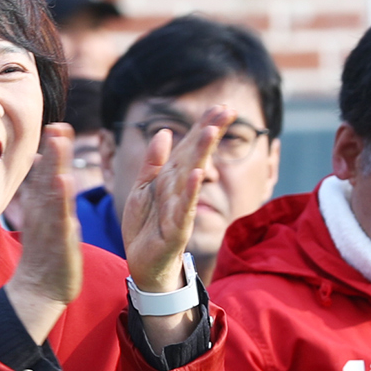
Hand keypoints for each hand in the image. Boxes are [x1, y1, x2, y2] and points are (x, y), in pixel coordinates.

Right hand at [5, 124, 80, 343]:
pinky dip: (60, 200)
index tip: (57, 126)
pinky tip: (63, 182)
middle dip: (54, 151)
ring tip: (58, 144)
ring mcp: (50, 226)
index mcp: (43, 207)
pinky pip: (59, 218)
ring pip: (52, 193)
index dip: (53, 149)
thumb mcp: (44, 217)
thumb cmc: (44, 254)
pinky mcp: (59, 242)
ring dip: (55, 167)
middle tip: (57, 126)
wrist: (37, 291)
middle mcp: (44, 213)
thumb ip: (44, 189)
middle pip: (48, 177)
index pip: (47, 173)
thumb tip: (42, 160)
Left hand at [120, 105, 225, 292]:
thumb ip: (153, 162)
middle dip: (210, 132)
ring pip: (190, 177)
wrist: (143, 264)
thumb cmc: (146, 226)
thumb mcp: (142, 188)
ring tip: (211, 131)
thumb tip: (164, 131)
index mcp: (171, 178)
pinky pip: (183, 208)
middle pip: (195, 156)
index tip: (221, 106)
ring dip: (201, 154)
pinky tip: (197, 174)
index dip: (204, 126)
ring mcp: (179, 209)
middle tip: (228, 110)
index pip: (189, 147)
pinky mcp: (175, 229)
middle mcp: (179, 190)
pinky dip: (189, 192)